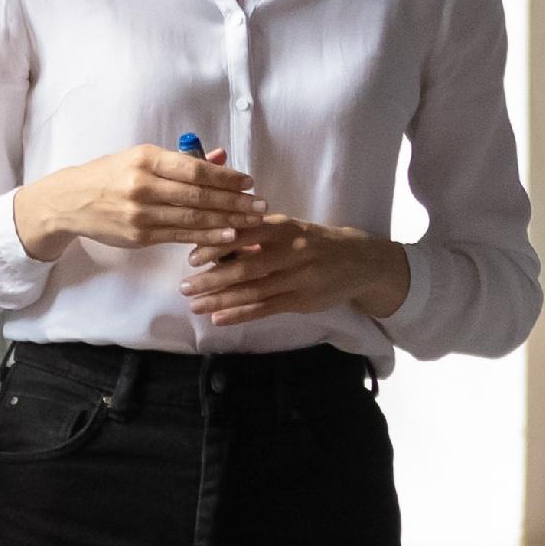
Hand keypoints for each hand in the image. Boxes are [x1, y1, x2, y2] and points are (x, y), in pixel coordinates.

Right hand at [14, 146, 263, 261]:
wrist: (70, 202)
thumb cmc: (110, 176)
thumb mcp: (142, 159)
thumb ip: (182, 160)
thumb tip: (220, 156)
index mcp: (146, 159)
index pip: (194, 169)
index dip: (225, 177)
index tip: (248, 182)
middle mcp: (143, 184)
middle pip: (198, 195)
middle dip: (234, 202)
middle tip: (261, 206)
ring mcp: (140, 212)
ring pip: (192, 218)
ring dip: (226, 221)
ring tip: (252, 222)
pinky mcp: (138, 235)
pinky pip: (179, 236)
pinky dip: (206, 237)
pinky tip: (227, 237)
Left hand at [184, 215, 412, 326]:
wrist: (359, 261)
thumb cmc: (314, 242)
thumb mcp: (290, 229)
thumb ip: (258, 234)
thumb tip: (216, 241)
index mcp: (284, 227)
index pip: (245, 234)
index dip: (217, 246)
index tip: (192, 256)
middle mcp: (291, 251)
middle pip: (246, 266)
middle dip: (212, 278)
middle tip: (185, 286)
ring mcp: (298, 278)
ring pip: (253, 290)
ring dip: (221, 299)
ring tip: (195, 305)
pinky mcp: (302, 300)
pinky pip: (266, 308)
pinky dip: (240, 314)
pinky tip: (219, 318)